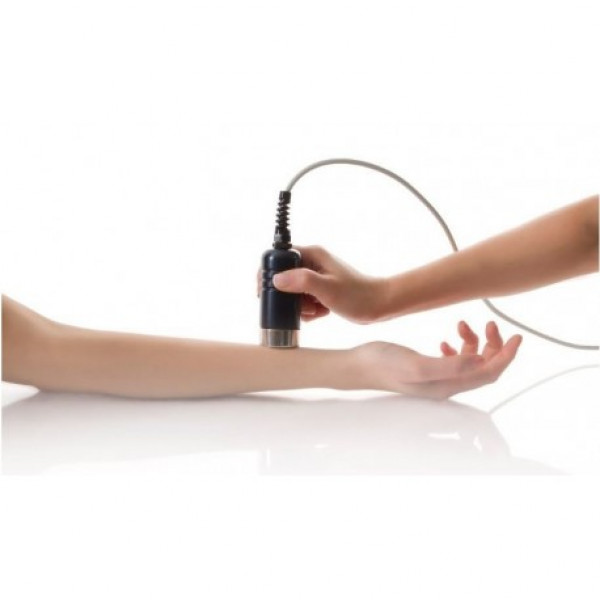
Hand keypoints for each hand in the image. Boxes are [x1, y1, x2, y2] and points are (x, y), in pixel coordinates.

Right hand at [256, 245, 385, 323]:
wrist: (379, 306)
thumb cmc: (358, 295)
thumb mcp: (326, 288)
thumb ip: (300, 281)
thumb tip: (276, 279)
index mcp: (312, 254)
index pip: (279, 257)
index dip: (269, 273)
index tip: (266, 291)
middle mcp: (313, 263)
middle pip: (284, 278)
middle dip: (289, 296)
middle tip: (302, 305)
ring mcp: (317, 277)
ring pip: (293, 293)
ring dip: (301, 306)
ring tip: (316, 309)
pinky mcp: (321, 290)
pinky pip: (304, 301)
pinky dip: (310, 310)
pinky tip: (322, 313)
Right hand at [352, 321, 521, 398]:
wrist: (359, 366)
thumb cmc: (383, 364)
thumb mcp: (417, 364)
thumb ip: (449, 365)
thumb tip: (481, 362)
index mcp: (448, 385)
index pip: (489, 373)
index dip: (507, 356)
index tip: (517, 336)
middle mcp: (447, 384)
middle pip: (484, 368)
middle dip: (494, 346)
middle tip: (489, 323)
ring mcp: (437, 378)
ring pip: (471, 362)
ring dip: (474, 343)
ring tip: (463, 324)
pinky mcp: (427, 369)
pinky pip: (454, 360)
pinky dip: (458, 347)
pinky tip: (449, 338)